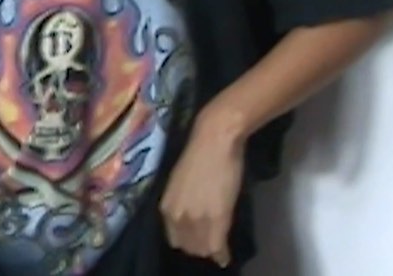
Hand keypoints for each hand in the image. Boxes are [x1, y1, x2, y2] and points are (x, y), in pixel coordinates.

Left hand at [159, 116, 244, 267]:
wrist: (214, 139)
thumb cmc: (199, 155)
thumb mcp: (180, 184)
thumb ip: (181, 205)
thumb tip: (189, 220)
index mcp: (167, 208)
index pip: (175, 240)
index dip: (189, 241)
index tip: (198, 239)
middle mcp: (178, 217)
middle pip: (189, 248)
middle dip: (200, 247)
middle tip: (211, 241)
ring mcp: (196, 219)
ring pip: (203, 250)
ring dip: (210, 249)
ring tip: (219, 243)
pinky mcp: (217, 218)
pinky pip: (217, 248)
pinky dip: (222, 254)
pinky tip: (225, 254)